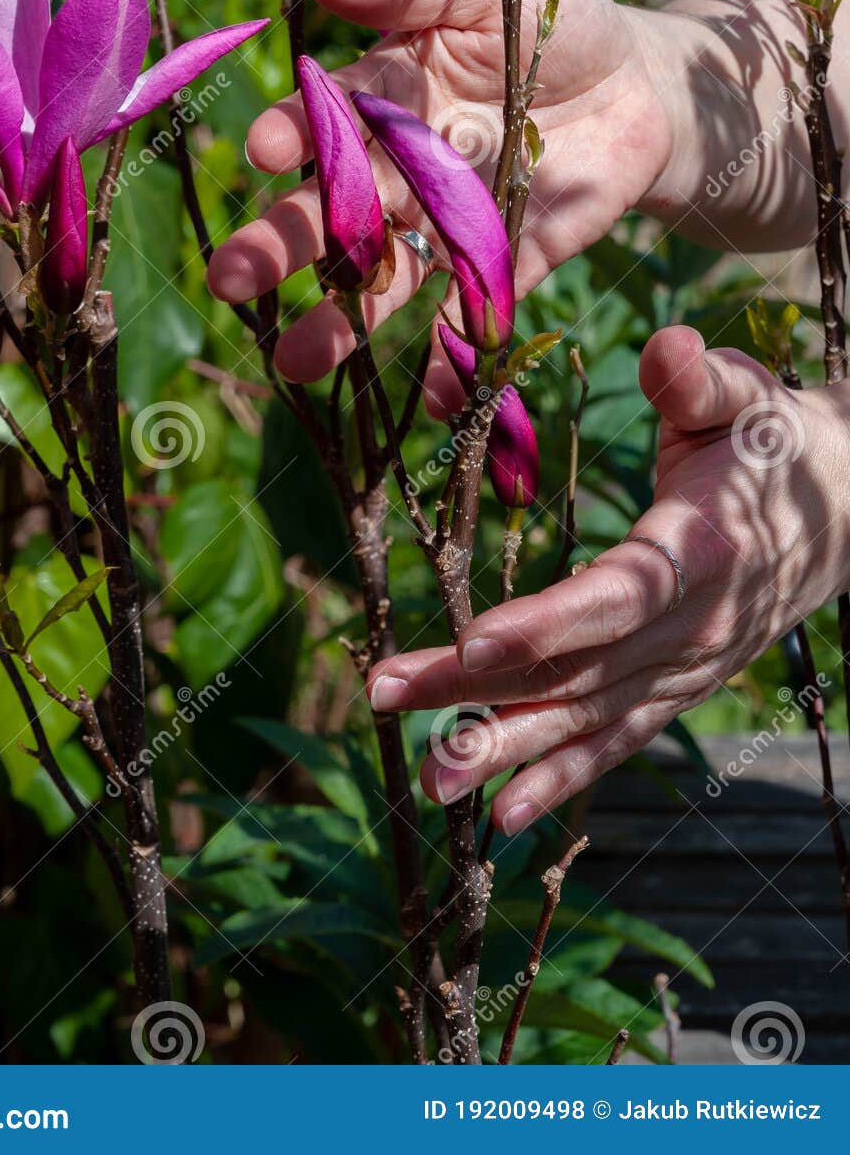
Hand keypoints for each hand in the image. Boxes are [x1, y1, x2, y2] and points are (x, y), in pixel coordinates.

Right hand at [207, 0, 673, 380]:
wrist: (642, 80)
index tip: (263, 150)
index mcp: (387, 96)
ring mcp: (450, 223)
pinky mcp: (507, 263)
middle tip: (231, 280)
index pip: (329, 119)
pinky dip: (453, 360)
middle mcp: (403, 168)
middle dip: (285, 244)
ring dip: (342, 321)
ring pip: (385, 276)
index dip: (296, 134)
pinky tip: (430, 401)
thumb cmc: (553, 16)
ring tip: (293, 363)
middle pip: (336, 213)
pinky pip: (474, 315)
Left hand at [366, 326, 849, 831]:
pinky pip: (614, 741)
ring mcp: (685, 672)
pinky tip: (499, 817)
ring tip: (428, 779)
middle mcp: (693, 631)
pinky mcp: (676, 688)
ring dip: (504, 751)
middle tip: (387, 698)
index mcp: (704, 555)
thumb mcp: (745, 396)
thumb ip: (700, 378)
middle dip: (479, 691)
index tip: (472, 644)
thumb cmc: (775, 443)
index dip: (547, 626)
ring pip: (586, 718)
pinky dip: (560, 778)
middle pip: (577, 669)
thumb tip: (666, 345)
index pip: (616, 599)